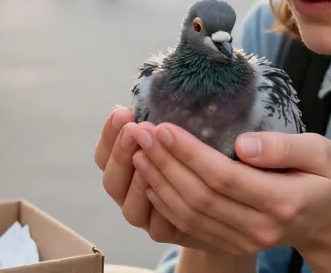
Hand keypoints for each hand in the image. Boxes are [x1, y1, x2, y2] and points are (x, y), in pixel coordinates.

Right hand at [94, 107, 218, 250]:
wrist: (224, 202)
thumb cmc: (197, 159)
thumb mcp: (180, 135)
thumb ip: (164, 126)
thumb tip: (159, 98)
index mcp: (125, 168)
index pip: (105, 154)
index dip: (109, 135)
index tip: (121, 112)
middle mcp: (130, 194)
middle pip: (112, 181)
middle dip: (121, 154)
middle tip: (134, 131)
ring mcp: (147, 217)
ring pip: (130, 207)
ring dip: (137, 182)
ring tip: (146, 159)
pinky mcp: (167, 233)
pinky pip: (158, 225)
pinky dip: (160, 208)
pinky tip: (165, 190)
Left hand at [128, 123, 330, 255]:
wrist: (329, 220)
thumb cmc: (324, 177)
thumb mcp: (322, 152)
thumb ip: (285, 147)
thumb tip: (243, 144)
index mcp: (283, 201)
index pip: (225, 177)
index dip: (189, 154)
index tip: (164, 127)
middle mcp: (260, 227)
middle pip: (200, 198)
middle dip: (165, 163)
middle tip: (140, 132)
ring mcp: (244, 240)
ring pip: (190, 215)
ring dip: (158, 182)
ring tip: (138, 151)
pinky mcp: (232, 244)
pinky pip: (190, 227)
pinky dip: (165, 203)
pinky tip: (150, 178)